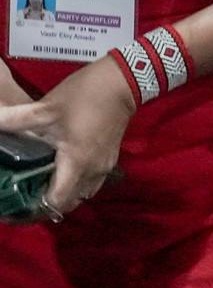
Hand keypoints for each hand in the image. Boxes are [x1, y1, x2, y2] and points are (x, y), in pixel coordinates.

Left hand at [0, 56, 135, 216]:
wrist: (121, 82)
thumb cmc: (85, 97)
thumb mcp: (47, 108)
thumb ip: (16, 119)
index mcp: (76, 163)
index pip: (58, 201)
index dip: (38, 205)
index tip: (22, 200)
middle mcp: (93, 171)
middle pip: (71, 202)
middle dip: (51, 201)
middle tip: (30, 191)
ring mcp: (104, 165)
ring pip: (84, 193)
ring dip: (67, 193)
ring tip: (47, 181)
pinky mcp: (111, 158)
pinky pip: (93, 182)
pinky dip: (79, 183)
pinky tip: (66, 168)